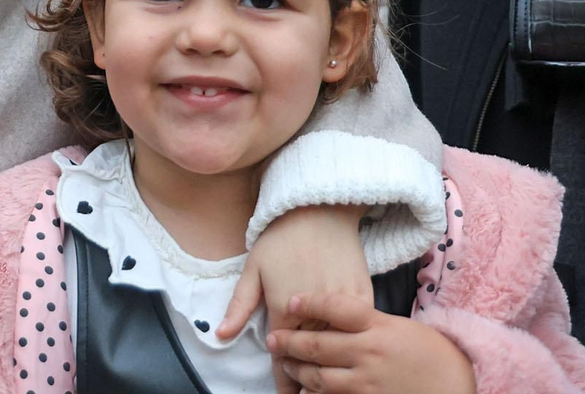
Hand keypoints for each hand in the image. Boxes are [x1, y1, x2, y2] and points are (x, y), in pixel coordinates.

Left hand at [217, 205, 370, 393]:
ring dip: (330, 366)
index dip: (284, 381)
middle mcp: (314, 312)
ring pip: (337, 350)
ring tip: (324, 382)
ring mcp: (342, 307)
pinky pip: (358, 332)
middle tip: (302, 393)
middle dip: (306, 377)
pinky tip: (350, 356)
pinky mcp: (363, 299)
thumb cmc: (280, 239)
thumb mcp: (252, 270)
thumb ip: (239, 307)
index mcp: (284, 308)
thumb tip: (220, 335)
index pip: (283, 356)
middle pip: (312, 358)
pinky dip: (352, 345)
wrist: (318, 210)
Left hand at [268, 292, 475, 393]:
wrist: (456, 388)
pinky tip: (304, 391)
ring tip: (285, 365)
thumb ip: (368, 322)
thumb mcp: (401, 328)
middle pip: (318, 344)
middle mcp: (370, 353)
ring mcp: (368, 382)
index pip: (336, 307)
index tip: (291, 301)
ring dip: (297, 371)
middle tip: (272, 339)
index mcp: (379, 326)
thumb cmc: (432, 354)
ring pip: (319, 377)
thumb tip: (334, 316)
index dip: (310, 302)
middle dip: (289, 342)